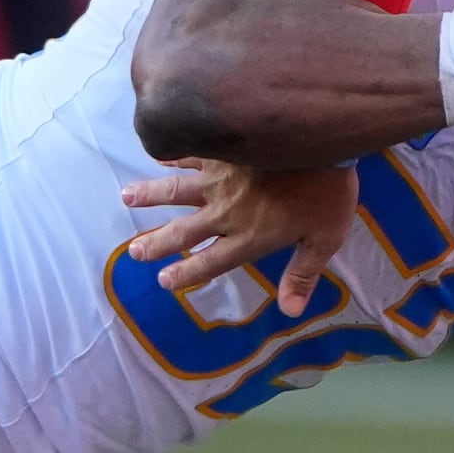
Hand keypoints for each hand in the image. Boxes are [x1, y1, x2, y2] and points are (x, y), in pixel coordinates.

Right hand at [119, 157, 357, 315]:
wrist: (325, 141)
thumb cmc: (328, 193)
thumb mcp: (324, 240)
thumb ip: (303, 274)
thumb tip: (291, 311)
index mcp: (249, 238)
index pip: (209, 262)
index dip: (186, 274)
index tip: (163, 280)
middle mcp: (226, 212)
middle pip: (184, 232)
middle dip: (157, 243)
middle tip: (134, 251)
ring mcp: (220, 179)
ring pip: (176, 190)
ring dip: (149, 196)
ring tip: (125, 197)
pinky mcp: (223, 150)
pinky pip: (192, 153)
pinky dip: (172, 154)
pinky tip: (157, 153)